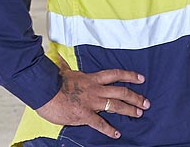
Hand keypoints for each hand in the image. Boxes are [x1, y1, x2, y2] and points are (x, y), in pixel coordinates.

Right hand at [35, 57, 149, 139]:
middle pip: (121, 91)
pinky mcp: (84, 114)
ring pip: (115, 105)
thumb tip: (57, 55)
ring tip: (139, 114)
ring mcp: (91, 102)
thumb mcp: (61, 70)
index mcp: (91, 78)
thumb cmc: (50, 80)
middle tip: (146, 103)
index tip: (141, 78)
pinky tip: (117, 134)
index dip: (130, 75)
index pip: (115, 74)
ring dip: (129, 110)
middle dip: (135, 97)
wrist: (42, 90)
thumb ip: (64, 65)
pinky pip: (100, 123)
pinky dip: (109, 129)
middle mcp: (95, 89)